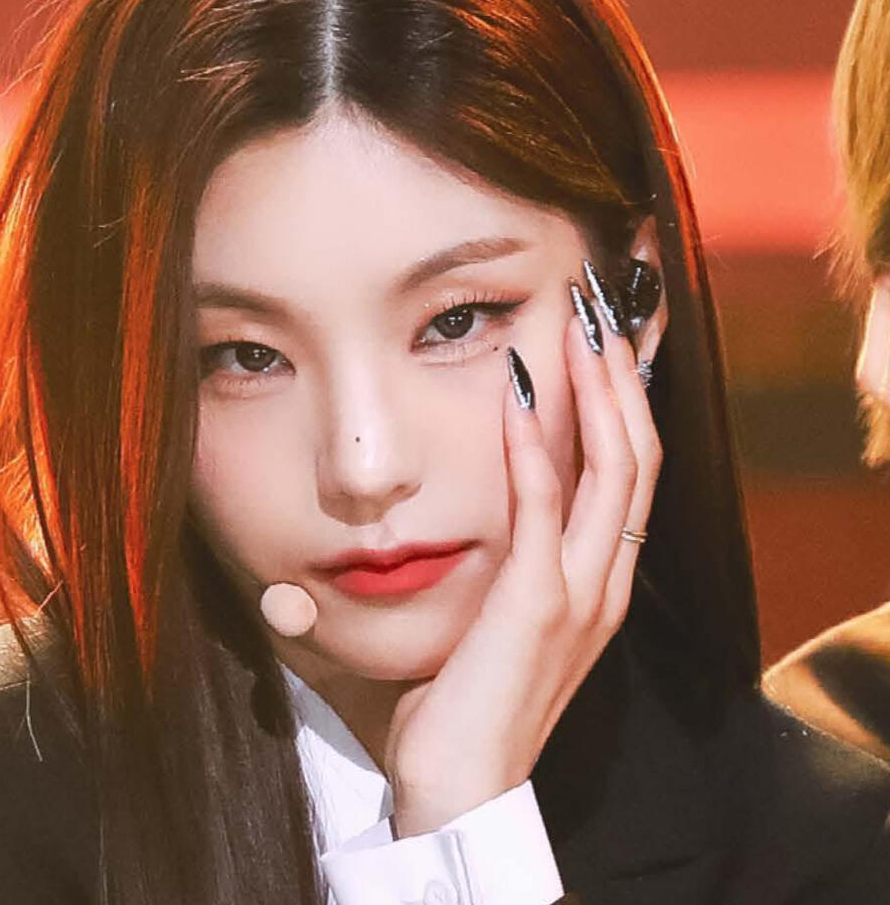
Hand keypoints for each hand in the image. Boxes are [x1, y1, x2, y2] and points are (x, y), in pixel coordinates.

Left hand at [385, 288, 661, 836]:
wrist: (460, 787)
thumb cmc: (463, 700)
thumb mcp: (494, 618)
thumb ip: (500, 560)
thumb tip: (475, 505)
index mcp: (597, 581)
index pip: (630, 475)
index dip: (625, 404)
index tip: (604, 344)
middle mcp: (604, 580)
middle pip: (638, 457)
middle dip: (622, 378)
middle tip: (600, 310)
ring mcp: (580, 593)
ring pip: (616, 471)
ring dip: (598, 392)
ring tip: (580, 328)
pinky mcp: (538, 604)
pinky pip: (544, 506)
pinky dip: (536, 444)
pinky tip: (520, 394)